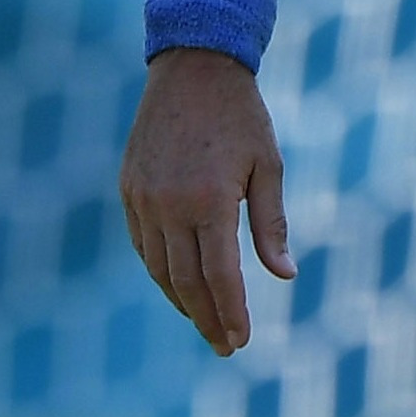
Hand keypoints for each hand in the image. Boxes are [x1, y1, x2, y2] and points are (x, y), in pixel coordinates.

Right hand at [119, 48, 294, 354]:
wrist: (194, 71)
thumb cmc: (243, 117)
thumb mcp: (269, 165)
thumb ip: (272, 223)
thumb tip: (286, 275)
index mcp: (210, 201)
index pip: (219, 275)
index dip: (230, 311)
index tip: (241, 340)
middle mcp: (170, 207)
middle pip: (186, 282)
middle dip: (207, 318)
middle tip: (227, 345)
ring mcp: (143, 201)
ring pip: (160, 269)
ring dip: (183, 301)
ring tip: (207, 323)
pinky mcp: (129, 191)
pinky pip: (145, 246)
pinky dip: (162, 271)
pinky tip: (181, 286)